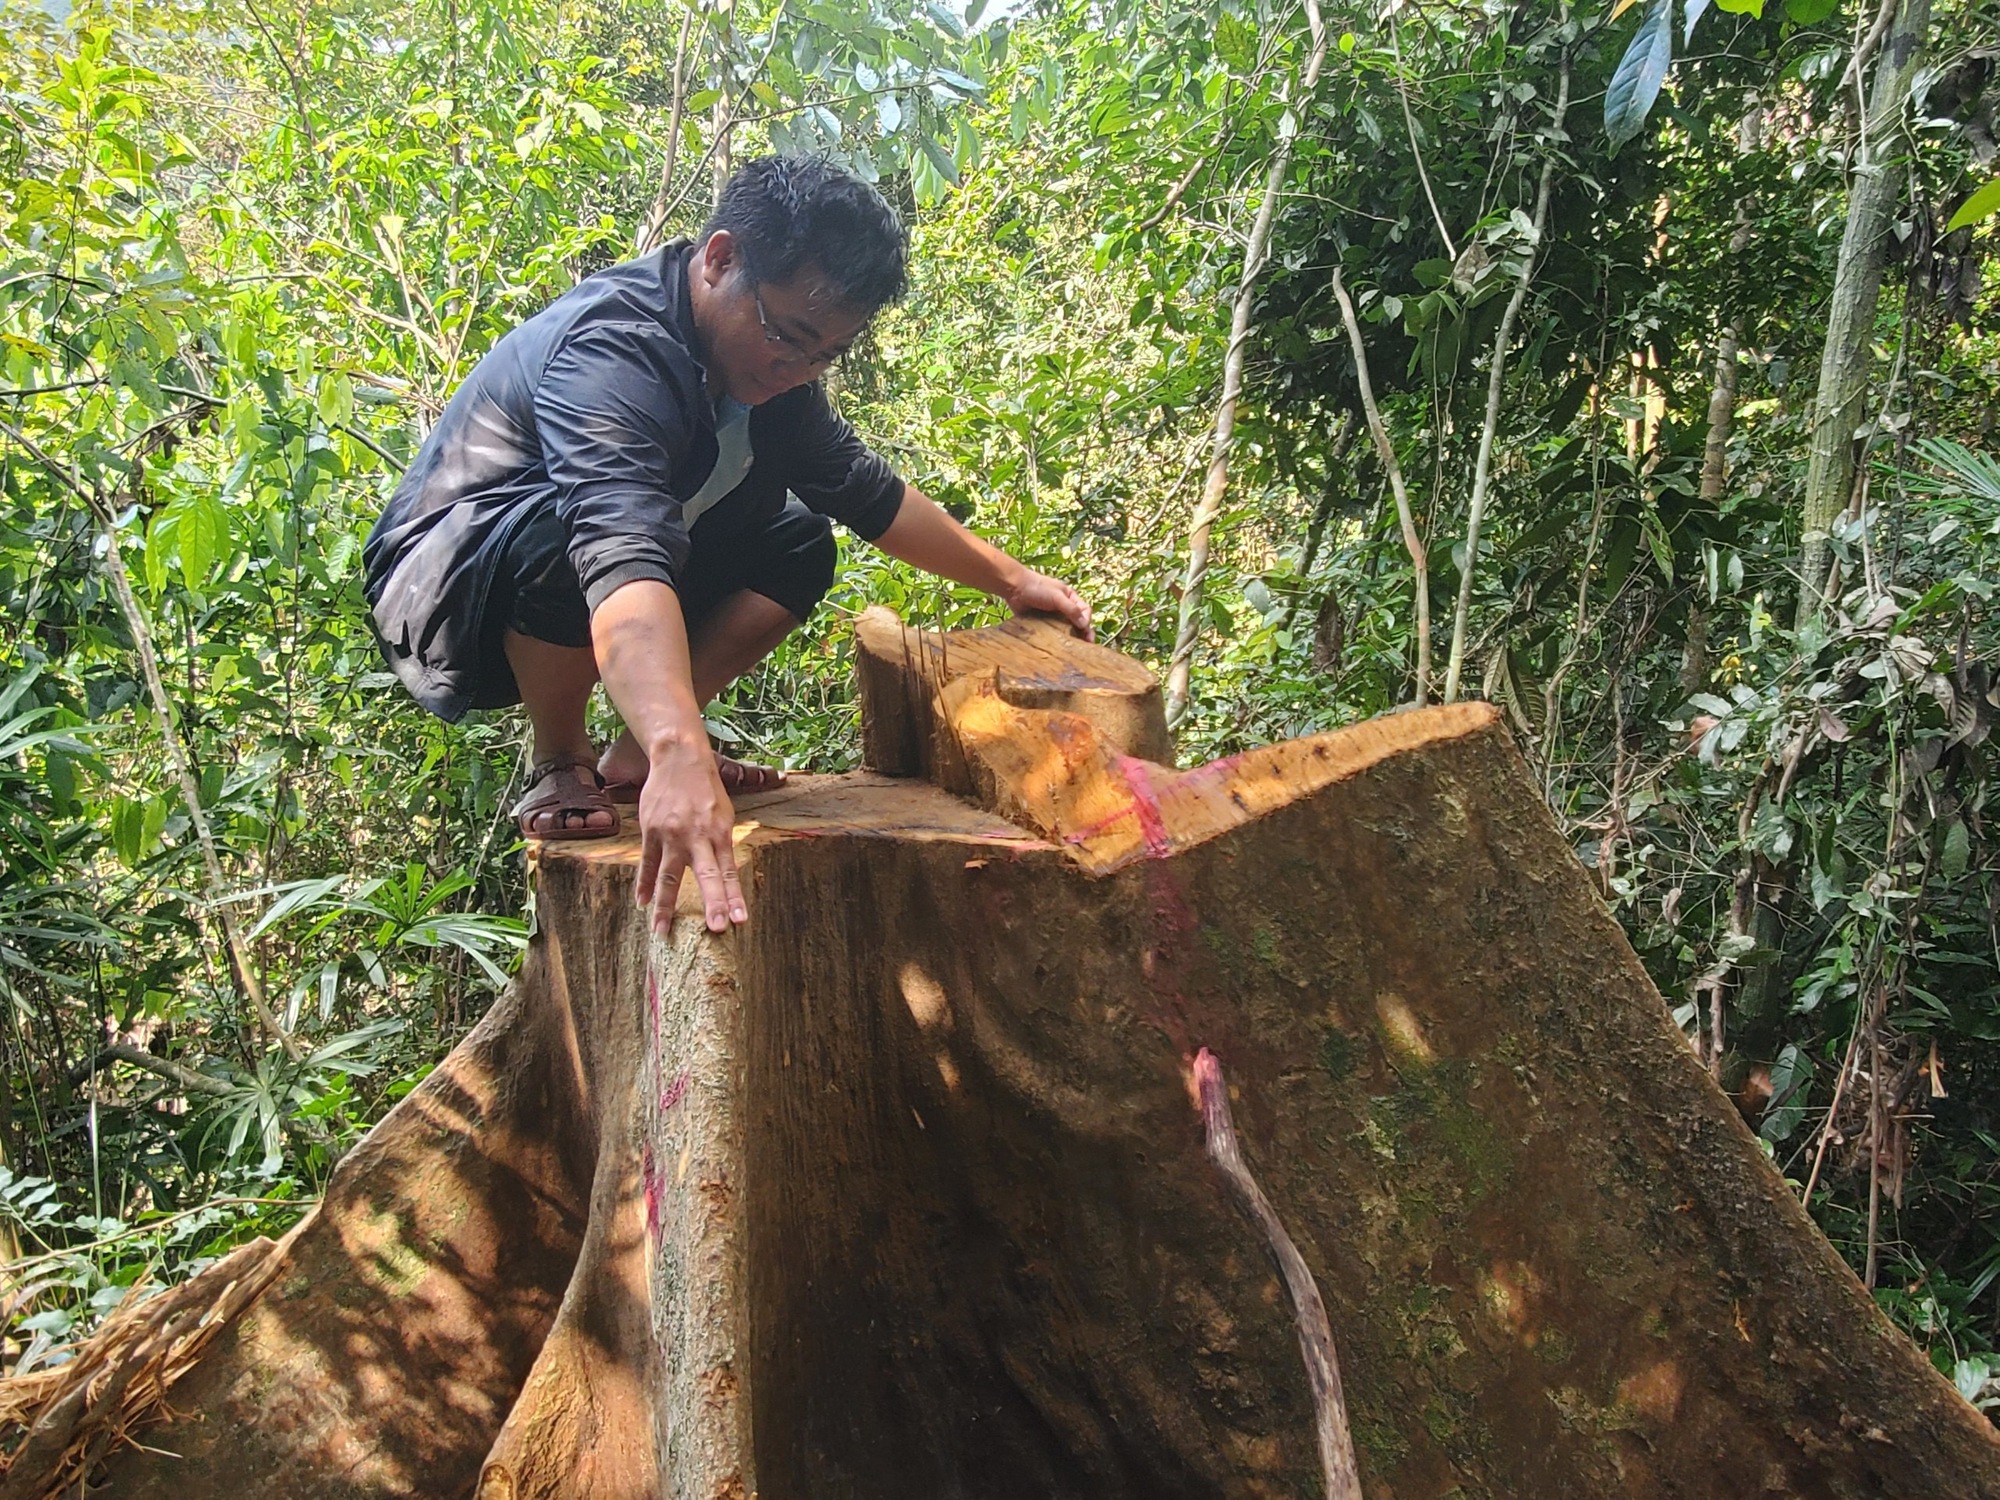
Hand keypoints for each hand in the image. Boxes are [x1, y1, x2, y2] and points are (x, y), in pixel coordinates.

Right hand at [633, 735, 746, 935]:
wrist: (679, 760)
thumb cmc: (706, 790)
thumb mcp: (724, 815)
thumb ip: (721, 845)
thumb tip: (724, 876)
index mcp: (719, 834)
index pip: (729, 872)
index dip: (734, 897)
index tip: (739, 921)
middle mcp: (697, 836)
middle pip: (706, 875)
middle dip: (712, 902)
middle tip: (716, 928)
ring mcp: (671, 835)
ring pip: (668, 876)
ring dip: (665, 906)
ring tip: (661, 931)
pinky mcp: (651, 831)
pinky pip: (648, 863)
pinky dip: (644, 884)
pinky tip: (642, 902)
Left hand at [1003, 569, 1093, 641]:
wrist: (1013, 588)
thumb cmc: (1037, 588)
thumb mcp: (1057, 597)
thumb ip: (1071, 609)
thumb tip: (1085, 624)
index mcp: (1070, 598)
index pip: (1085, 611)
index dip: (1087, 621)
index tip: (1085, 630)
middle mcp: (1064, 608)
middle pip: (1078, 623)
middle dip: (1083, 634)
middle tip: (1087, 645)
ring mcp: (1053, 617)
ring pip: (1066, 630)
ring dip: (1071, 640)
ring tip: (1074, 651)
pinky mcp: (1043, 625)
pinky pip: (1053, 634)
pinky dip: (1057, 641)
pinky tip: (1059, 649)